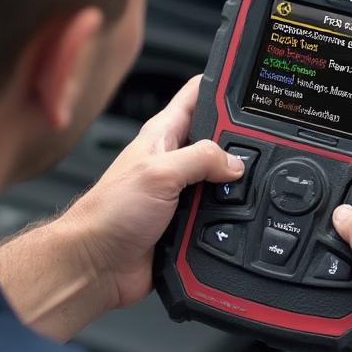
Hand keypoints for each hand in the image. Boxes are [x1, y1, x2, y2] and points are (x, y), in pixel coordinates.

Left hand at [62, 75, 243, 311]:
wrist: (97, 265)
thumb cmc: (108, 214)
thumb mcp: (158, 173)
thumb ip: (201, 159)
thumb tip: (235, 162)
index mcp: (163, 135)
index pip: (198, 95)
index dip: (221, 85)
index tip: (249, 87)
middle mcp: (175, 161)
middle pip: (221, 141)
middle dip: (240, 145)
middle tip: (253, 153)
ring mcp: (183, 193)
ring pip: (225, 182)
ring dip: (233, 190)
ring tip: (239, 193)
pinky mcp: (188, 223)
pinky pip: (220, 217)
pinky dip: (228, 221)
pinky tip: (232, 223)